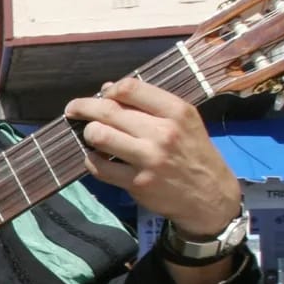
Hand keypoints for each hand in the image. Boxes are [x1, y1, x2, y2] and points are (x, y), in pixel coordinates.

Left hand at [64, 78, 241, 236]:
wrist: (210, 195)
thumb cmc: (193, 152)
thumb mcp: (184, 122)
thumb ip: (149, 104)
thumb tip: (108, 89)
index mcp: (176, 111)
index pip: (130, 88)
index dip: (109, 90)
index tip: (102, 96)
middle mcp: (163, 133)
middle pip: (108, 111)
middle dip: (83, 107)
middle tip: (72, 110)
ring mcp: (149, 159)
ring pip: (99, 136)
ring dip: (88, 133)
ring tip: (91, 136)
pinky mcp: (137, 183)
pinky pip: (99, 167)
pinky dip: (91, 160)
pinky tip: (96, 158)